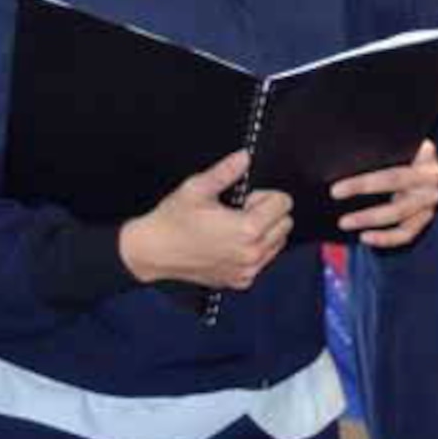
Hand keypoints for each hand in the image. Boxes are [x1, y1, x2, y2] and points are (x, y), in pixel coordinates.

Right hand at [118, 149, 291, 290]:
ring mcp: (247, 270)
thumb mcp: (197, 188)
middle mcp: (251, 253)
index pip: (284, 203)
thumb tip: (245, 157)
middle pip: (285, 223)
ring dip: (264, 232)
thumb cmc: (172, 220)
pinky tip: (229, 244)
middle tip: (238, 212)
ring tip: (233, 228)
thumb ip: (226, 171)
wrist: (152, 251)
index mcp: (247, 229)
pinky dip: (254, 251)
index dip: (264, 195)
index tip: (244, 199)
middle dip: (267, 213)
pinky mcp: (240, 281)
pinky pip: (263, 261)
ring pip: (277, 243)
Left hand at [333, 140, 437, 247]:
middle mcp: (431, 176)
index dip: (365, 176)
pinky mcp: (426, 219)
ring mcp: (430, 200)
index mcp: (425, 152)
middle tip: (334, 193)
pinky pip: (406, 233)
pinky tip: (365, 237)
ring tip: (344, 222)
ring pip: (399, 213)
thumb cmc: (401, 157)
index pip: (393, 160)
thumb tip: (344, 152)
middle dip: (362, 187)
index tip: (337, 186)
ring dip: (369, 218)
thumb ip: (381, 148)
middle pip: (396, 181)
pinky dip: (385, 238)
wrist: (420, 172)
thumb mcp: (396, 148)